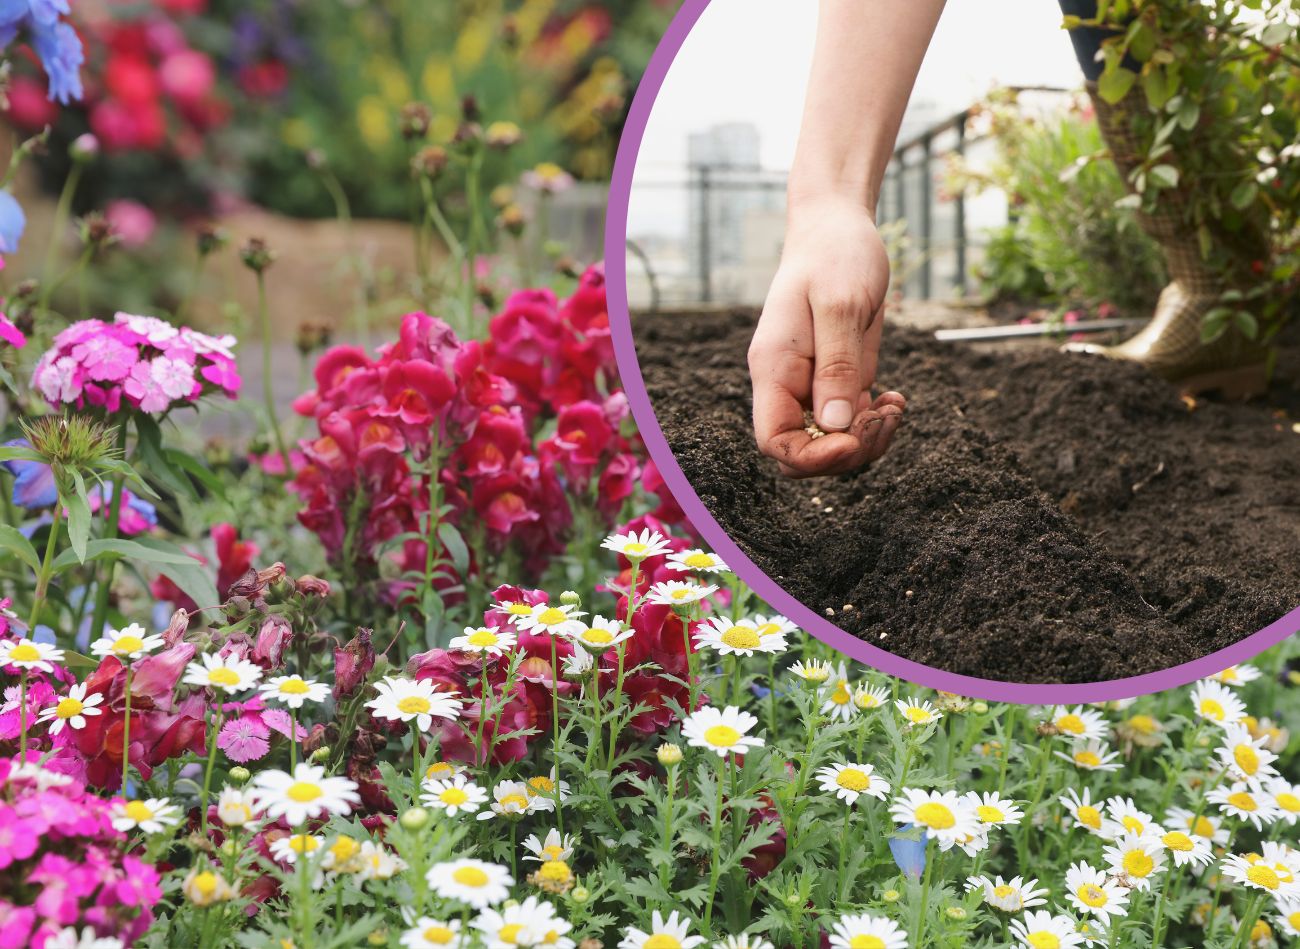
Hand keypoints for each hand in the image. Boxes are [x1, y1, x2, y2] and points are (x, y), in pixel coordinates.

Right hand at [748, 196, 905, 477]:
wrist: (838, 226)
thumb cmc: (834, 255)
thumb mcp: (841, 305)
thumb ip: (836, 366)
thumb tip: (836, 425)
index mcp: (774, 368)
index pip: (775, 441)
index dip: (812, 457)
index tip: (854, 438)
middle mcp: (788, 383)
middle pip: (803, 453)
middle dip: (847, 452)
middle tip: (883, 416)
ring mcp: (813, 384)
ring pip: (830, 444)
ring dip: (867, 441)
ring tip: (895, 407)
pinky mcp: (838, 378)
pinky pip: (850, 424)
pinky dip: (875, 423)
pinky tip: (895, 399)